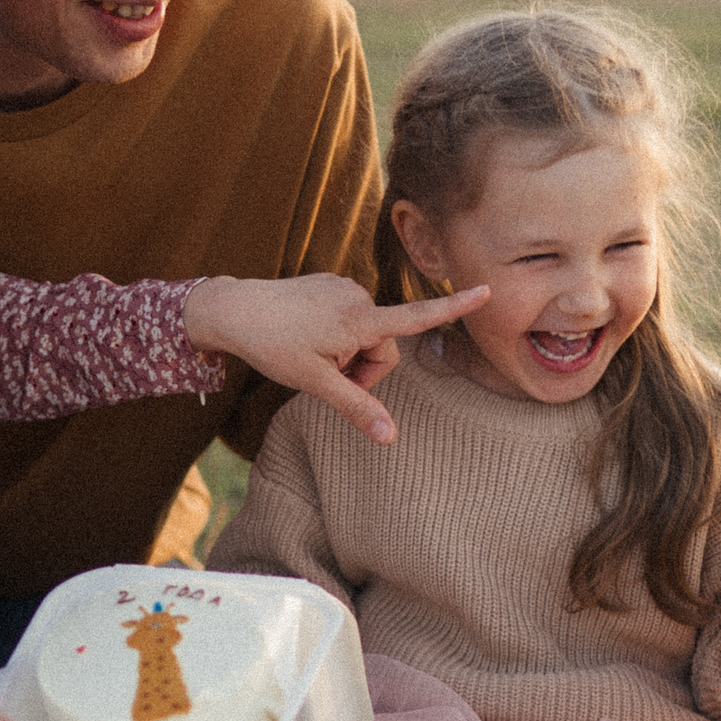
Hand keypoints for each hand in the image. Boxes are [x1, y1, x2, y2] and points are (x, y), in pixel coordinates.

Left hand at [184, 274, 488, 443]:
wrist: (234, 309)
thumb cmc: (273, 346)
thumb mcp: (315, 383)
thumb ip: (356, 407)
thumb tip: (389, 438)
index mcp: (359, 320)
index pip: (416, 316)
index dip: (453, 306)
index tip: (487, 289)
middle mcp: (358, 296)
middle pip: (384, 346)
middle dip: (363, 368)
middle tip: (327, 375)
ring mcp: (344, 287)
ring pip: (366, 334)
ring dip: (348, 351)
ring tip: (312, 352)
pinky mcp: (331, 282)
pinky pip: (349, 317)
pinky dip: (336, 334)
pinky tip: (306, 335)